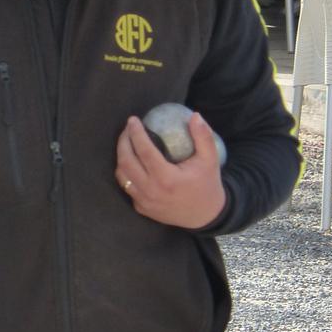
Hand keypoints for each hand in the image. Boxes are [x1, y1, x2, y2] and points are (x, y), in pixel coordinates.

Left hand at [115, 113, 225, 228]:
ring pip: (122, 175)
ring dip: (121, 157)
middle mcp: (151, 191)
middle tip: (127, 129)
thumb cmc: (207, 184)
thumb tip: (195, 115)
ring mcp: (144, 202)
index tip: (133, 120)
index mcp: (166, 178)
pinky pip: (128, 187)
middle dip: (123, 142)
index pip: (144, 150)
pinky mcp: (142, 208)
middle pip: (126, 161)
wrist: (205, 216)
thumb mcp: (210, 159)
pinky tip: (133, 163)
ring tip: (127, 143)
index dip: (136, 133)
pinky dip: (127, 173)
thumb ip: (203, 136)